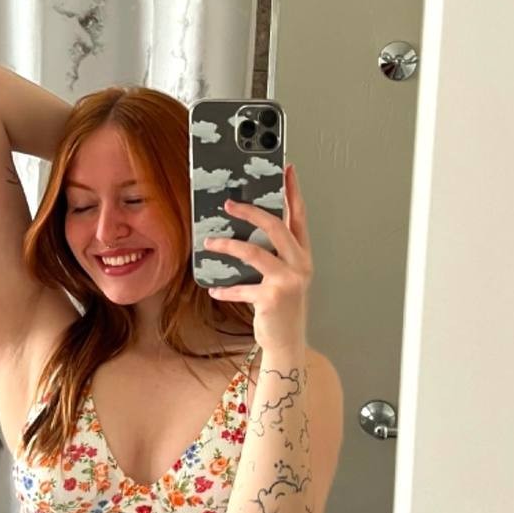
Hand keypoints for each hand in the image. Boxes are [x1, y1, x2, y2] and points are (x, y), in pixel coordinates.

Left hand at [202, 164, 312, 352]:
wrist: (288, 343)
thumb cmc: (282, 307)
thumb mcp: (283, 276)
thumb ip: (272, 253)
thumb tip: (244, 229)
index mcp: (303, 255)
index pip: (299, 216)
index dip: (293, 191)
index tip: (286, 169)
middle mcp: (300, 265)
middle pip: (277, 227)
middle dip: (251, 212)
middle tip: (230, 204)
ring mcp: (288, 281)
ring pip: (255, 252)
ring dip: (229, 245)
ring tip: (210, 243)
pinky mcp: (271, 298)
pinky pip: (241, 287)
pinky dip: (225, 288)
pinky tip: (213, 289)